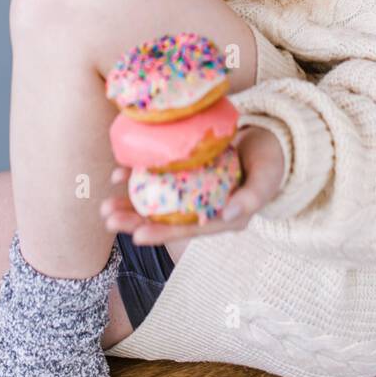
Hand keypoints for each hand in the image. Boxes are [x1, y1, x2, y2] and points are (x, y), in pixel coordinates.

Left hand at [99, 126, 286, 246]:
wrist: (271, 140)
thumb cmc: (271, 162)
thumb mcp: (266, 180)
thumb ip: (251, 198)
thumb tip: (226, 215)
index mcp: (220, 218)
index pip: (187, 229)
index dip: (162, 233)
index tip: (137, 236)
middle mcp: (202, 208)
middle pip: (164, 219)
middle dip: (134, 221)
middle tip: (107, 218)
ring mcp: (192, 191)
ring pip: (156, 202)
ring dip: (129, 204)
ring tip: (104, 206)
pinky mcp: (186, 172)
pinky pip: (159, 177)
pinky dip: (138, 176)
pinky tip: (119, 174)